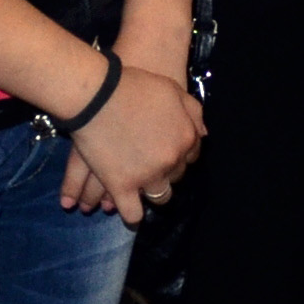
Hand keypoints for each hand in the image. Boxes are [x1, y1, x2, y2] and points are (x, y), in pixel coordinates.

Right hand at [59, 59, 205, 224]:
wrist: (99, 96)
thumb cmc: (136, 88)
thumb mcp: (174, 92)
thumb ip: (192, 113)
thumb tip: (203, 134)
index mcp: (187, 138)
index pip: (192, 156)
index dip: (180, 154)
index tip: (169, 152)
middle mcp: (172, 161)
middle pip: (176, 176)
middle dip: (167, 172)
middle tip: (154, 168)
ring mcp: (147, 176)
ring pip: (159, 196)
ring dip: (154, 193)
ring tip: (144, 189)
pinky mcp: (121, 187)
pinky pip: (132, 213)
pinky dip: (133, 216)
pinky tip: (131, 213)